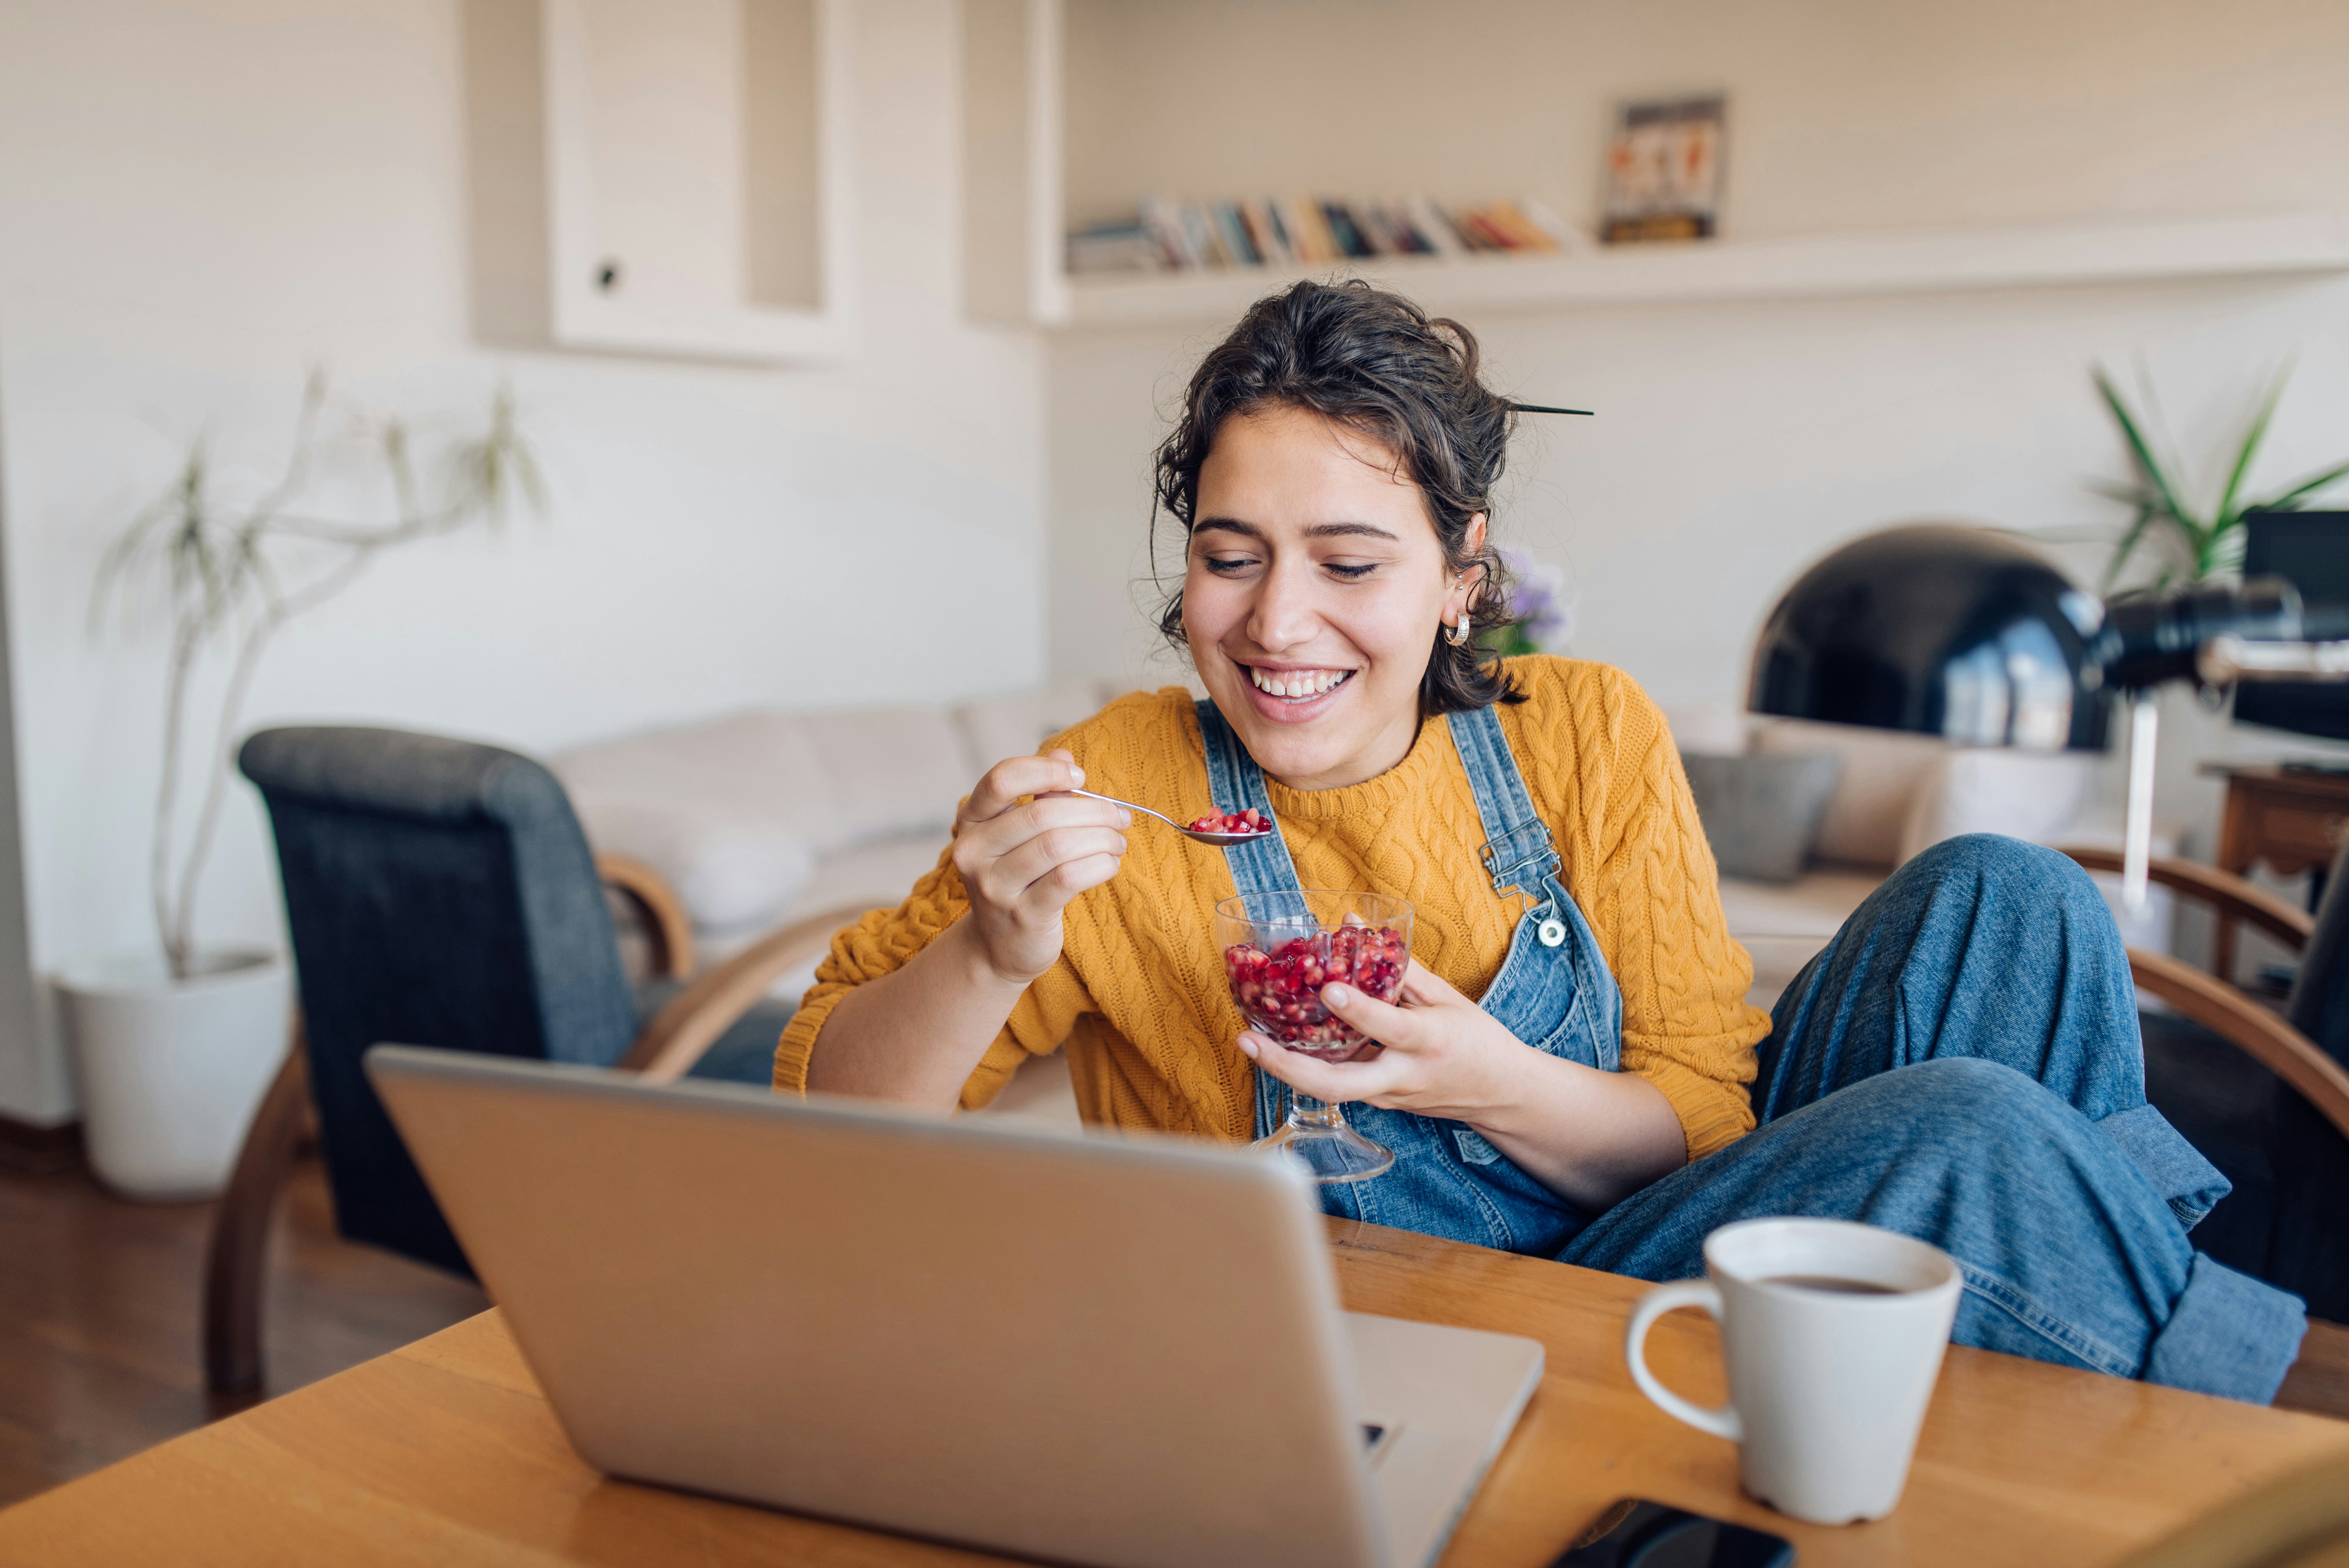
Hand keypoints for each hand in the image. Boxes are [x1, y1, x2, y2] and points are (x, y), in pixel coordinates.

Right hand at [950, 749, 1129, 984]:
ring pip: (1058, 845)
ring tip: (1117, 841)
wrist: (1000, 947)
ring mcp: (995, 887)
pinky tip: (1110, 863)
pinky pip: (1069, 878)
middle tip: (1118, 817)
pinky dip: (1100, 864)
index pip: (1001, 780)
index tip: (1078, 777)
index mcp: (971, 822)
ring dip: (1101, 838)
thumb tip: (1064, 756)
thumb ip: (1040, 794)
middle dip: (1092, 810)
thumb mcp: (1019, 834)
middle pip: (1041, 815)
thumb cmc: (1018, 879)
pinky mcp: (1023, 916)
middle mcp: (974, 852)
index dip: (1046, 771)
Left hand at [1236, 962, 1533, 1124]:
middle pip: (1339, 1085)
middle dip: (1288, 1067)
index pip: (1390, 1027)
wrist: (1501, 1093)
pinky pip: (1338, 1086)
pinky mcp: (1379, 1102)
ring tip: (1249, 1040)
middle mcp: (1404, 1074)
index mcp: (1429, 1040)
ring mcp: (1388, 1095)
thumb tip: (1351, 922)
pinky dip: (1307, 1068)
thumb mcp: (1447, 997)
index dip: (1358, 1010)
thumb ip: (1397, 964)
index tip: (1328, 990)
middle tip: (1249, 1040)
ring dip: (1286, 1069)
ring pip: (1330, 1091)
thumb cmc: (1476, 1038)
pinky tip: (1278, 1046)